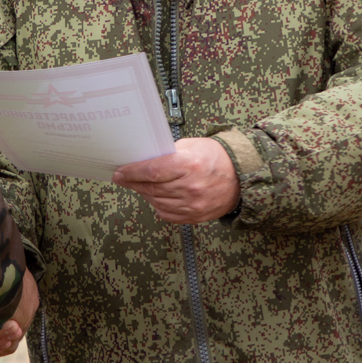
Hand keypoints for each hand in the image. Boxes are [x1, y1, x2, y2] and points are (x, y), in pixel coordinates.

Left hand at [112, 137, 240, 223]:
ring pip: (157, 202)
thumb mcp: (192, 145)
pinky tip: (156, 198)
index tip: (119, 172)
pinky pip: (168, 215)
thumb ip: (168, 153)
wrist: (242, 177)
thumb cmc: (217, 157)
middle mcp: (191, 187)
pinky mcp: (196, 217)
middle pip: (152, 188)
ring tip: (139, 186)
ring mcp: (194, 205)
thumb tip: (144, 160)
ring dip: (144, 194)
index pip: (152, 171)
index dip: (132, 173)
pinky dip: (158, 206)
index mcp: (190, 165)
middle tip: (122, 178)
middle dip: (133, 183)